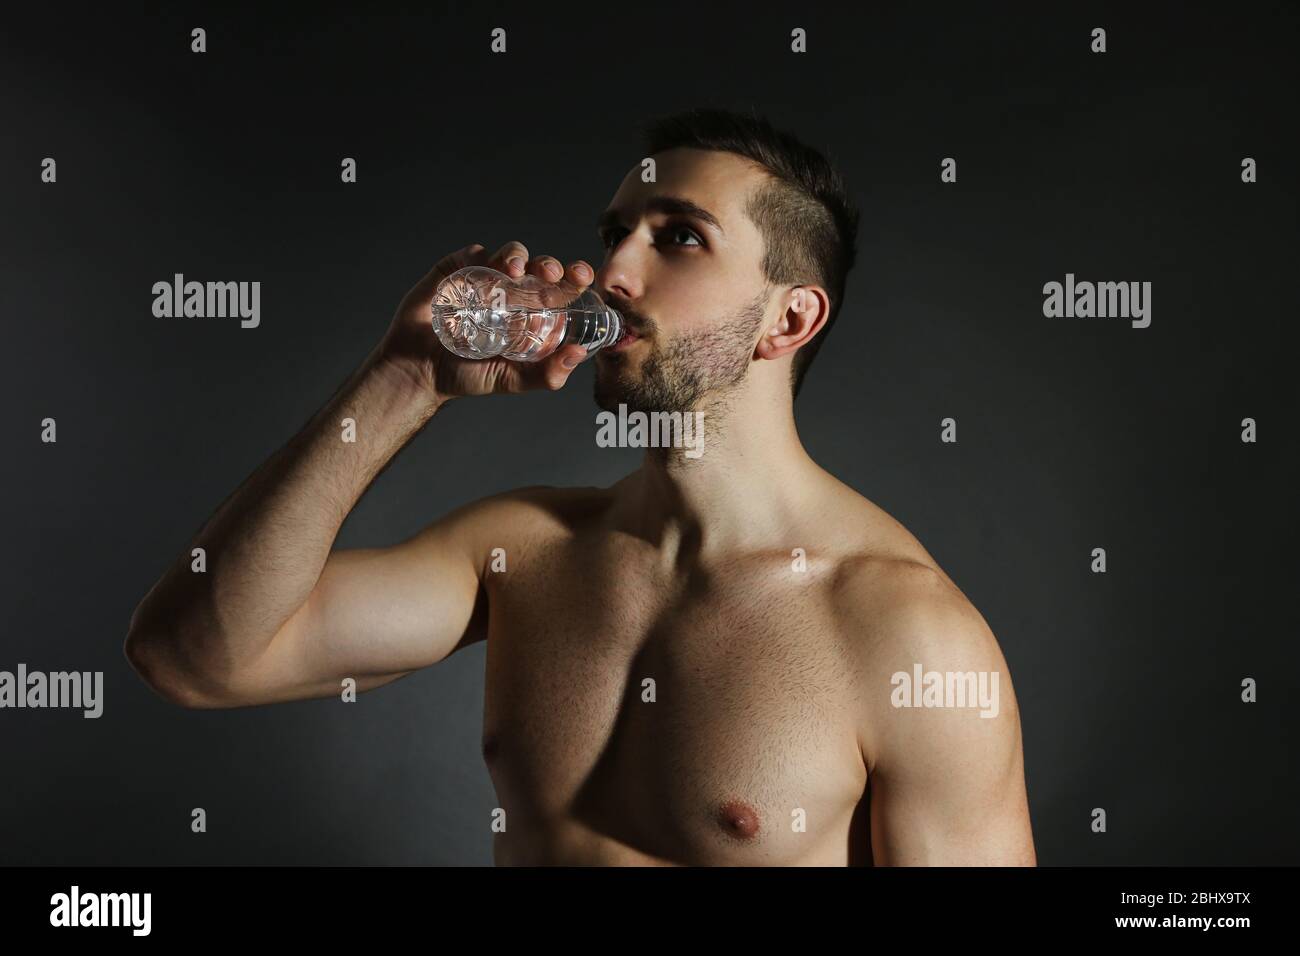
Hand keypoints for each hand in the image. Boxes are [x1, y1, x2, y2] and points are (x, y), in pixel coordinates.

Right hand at [378, 241, 597, 402]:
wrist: (418, 370)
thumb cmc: (466, 376)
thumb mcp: (512, 380)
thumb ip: (545, 374)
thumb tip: (578, 355)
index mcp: (531, 313)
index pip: (561, 290)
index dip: (574, 279)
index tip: (583, 277)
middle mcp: (512, 293)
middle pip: (539, 267)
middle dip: (549, 264)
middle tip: (551, 274)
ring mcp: (485, 278)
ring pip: (510, 254)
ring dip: (517, 255)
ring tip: (515, 270)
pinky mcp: (457, 269)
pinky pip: (474, 253)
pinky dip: (482, 255)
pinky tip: (485, 268)